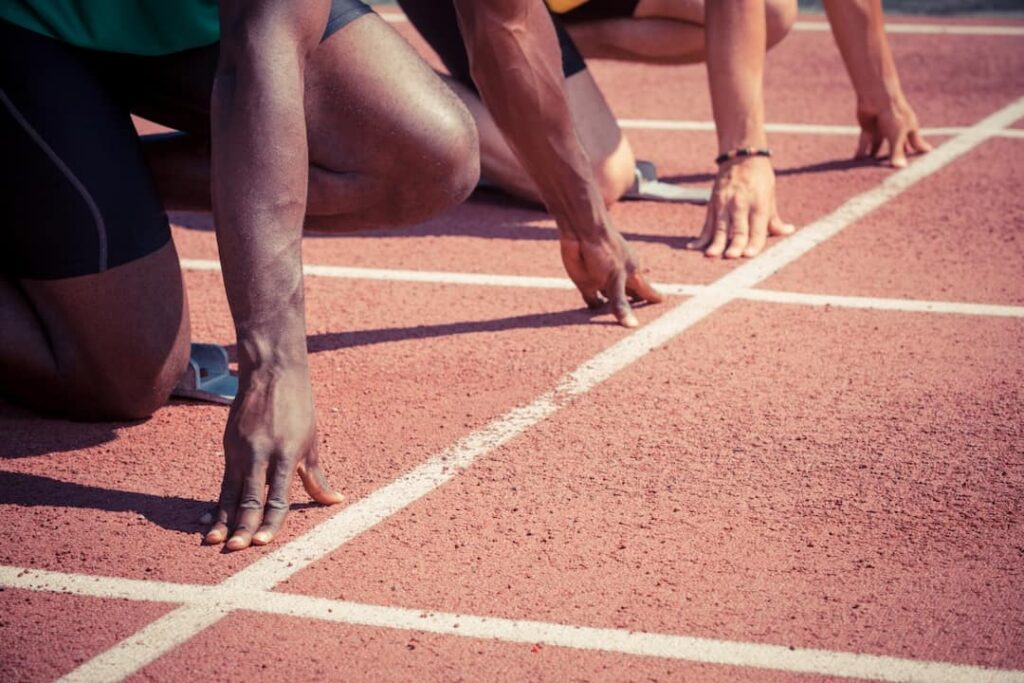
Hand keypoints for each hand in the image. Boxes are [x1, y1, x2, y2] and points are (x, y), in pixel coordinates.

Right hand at [204, 363, 343, 550]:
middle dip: (242, 527)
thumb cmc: (298, 407)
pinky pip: (223, 480)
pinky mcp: (228, 445)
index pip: (277, 497)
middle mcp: (261, 454)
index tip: (261, 542)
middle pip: (250, 498)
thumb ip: (317, 476)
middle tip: (235, 550)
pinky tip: (207, 519)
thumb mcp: (311, 441)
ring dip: (223, 520)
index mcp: (286, 455)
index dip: (270, 521)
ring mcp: (241, 450)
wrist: (272, 372)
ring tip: (213, 542)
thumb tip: (335, 500)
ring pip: (230, 492)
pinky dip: (216, 502)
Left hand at [560, 225, 662, 327]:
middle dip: (634, 307)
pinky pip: (592, 301)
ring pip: (610, 301)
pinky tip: (594, 319)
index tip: (663, 303)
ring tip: (620, 326)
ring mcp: (602, 282)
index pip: (646, 290)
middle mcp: (619, 279)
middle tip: (643, 321)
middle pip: (629, 296)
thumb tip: (633, 326)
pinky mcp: (585, 284)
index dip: (653, 298)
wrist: (581, 231)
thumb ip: (621, 302)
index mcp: (632, 274)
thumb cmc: (605, 250)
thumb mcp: (616, 278)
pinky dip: (594, 309)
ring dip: (613, 311)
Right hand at [691, 156, 793, 258]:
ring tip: (711, 255)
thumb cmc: (759, 177)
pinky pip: (706, 223)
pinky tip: (693, 247)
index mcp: (758, 203)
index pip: (757, 228)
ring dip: (715, 242)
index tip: (750, 255)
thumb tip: (788, 231)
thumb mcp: (770, 195)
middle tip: (731, 257)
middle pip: (738, 228)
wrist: (741, 155)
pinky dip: (700, 237)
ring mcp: (724, 203)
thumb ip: (774, 218)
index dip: (754, 242)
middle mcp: (741, 203)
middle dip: (735, 243)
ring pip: (720, 227)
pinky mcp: (712, 204)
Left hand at [855, 95, 932, 167]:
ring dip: (875, 158)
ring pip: (879, 147)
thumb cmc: (893, 114)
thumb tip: (900, 168)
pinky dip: (861, 152)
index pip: (916, 144)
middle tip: (893, 175)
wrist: (876, 97)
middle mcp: (896, 131)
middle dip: (894, 160)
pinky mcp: (869, 129)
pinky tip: (857, 163)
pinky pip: (864, 143)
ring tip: (872, 174)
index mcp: (909, 130)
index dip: (918, 153)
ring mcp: (882, 130)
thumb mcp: (897, 136)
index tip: (922, 165)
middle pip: (896, 149)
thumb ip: (897, 153)